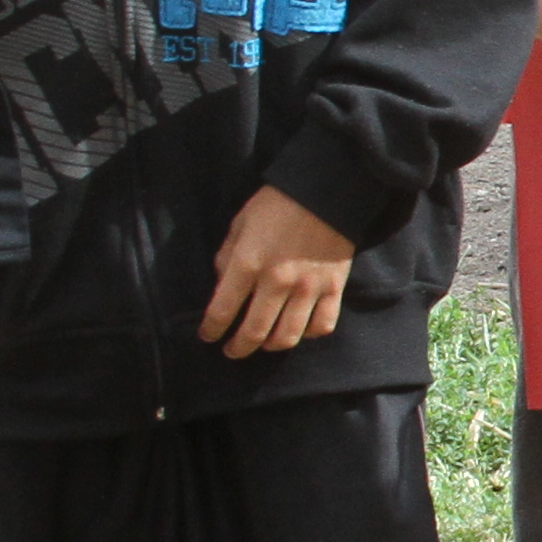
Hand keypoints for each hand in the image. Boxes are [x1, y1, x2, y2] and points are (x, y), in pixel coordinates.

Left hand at [202, 189, 353, 356]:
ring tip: (265, 343)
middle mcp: (277, 282)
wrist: (326, 190)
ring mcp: (308, 288)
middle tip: (232, 351)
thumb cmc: (277, 203)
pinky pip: (321, 325)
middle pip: (255, 332)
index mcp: (248, 263)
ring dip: (271, 346)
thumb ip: (227, 257)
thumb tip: (222, 287)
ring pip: (288, 337)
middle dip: (239, 348)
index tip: (208, 336)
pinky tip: (299, 328)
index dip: (211, 329)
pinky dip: (308, 333)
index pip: (222, 310)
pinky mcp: (333, 288)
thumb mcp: (240, 224)